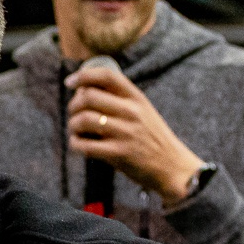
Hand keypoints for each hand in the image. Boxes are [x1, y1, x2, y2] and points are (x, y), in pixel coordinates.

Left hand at [65, 64, 205, 201]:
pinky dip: (75, 144)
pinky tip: (78, 145)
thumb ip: (120, 100)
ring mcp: (125, 133)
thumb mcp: (143, 112)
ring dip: (73, 125)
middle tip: (74, 114)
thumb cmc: (152, 139)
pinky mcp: (119, 154)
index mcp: (137, 98)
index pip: (107, 75)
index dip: (83, 75)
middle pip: (88, 97)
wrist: (173, 167)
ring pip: (83, 120)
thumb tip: (83, 90)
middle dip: (73, 105)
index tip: (70, 82)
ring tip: (76, 131)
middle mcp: (131, 112)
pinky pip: (85, 145)